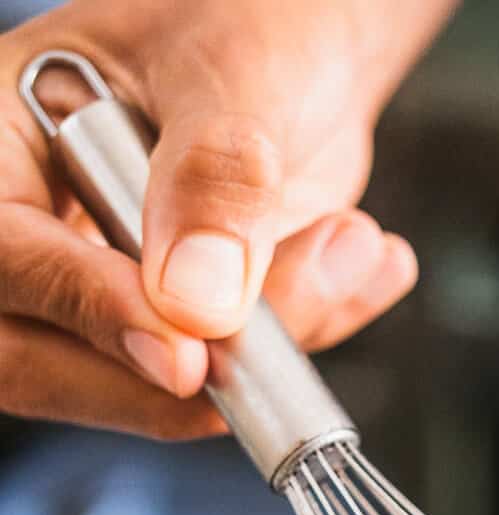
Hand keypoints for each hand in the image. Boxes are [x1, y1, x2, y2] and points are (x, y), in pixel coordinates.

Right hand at [0, 0, 449, 438]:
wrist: (301, 45)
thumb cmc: (244, 19)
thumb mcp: (233, 69)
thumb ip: (214, 177)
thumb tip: (196, 303)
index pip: (6, 258)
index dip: (91, 313)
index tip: (185, 353)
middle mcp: (31, 232)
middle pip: (43, 362)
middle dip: (178, 375)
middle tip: (282, 337)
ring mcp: (99, 292)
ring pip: (145, 390)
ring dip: (267, 354)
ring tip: (353, 245)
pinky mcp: (174, 335)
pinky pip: (229, 383)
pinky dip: (306, 341)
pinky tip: (360, 262)